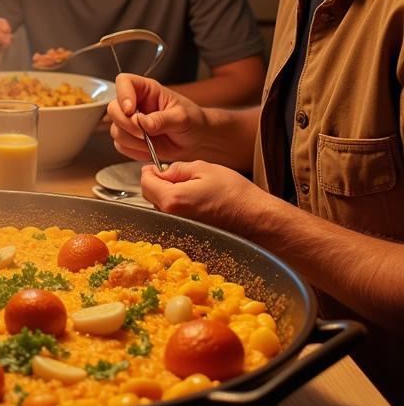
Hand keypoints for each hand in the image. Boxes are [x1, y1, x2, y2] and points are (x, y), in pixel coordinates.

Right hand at [107, 74, 207, 161]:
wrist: (197, 141)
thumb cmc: (193, 122)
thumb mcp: (182, 118)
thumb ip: (162, 120)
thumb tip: (143, 123)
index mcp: (146, 90)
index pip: (124, 82)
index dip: (123, 95)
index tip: (131, 110)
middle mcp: (135, 104)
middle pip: (112, 109)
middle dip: (126, 124)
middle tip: (143, 133)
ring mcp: (130, 122)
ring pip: (115, 130)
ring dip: (132, 140)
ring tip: (152, 143)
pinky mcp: (129, 138)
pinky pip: (121, 146)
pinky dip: (134, 151)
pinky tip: (150, 149)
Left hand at [140, 161, 269, 232]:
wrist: (259, 221)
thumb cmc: (237, 195)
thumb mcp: (205, 169)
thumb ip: (177, 169)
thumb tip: (162, 171)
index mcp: (173, 200)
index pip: (145, 183)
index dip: (149, 172)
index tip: (154, 167)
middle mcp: (172, 220)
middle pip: (152, 197)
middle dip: (159, 184)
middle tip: (175, 176)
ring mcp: (180, 232)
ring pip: (163, 209)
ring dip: (170, 198)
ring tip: (192, 191)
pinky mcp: (189, 238)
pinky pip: (175, 220)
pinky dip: (180, 210)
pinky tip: (197, 205)